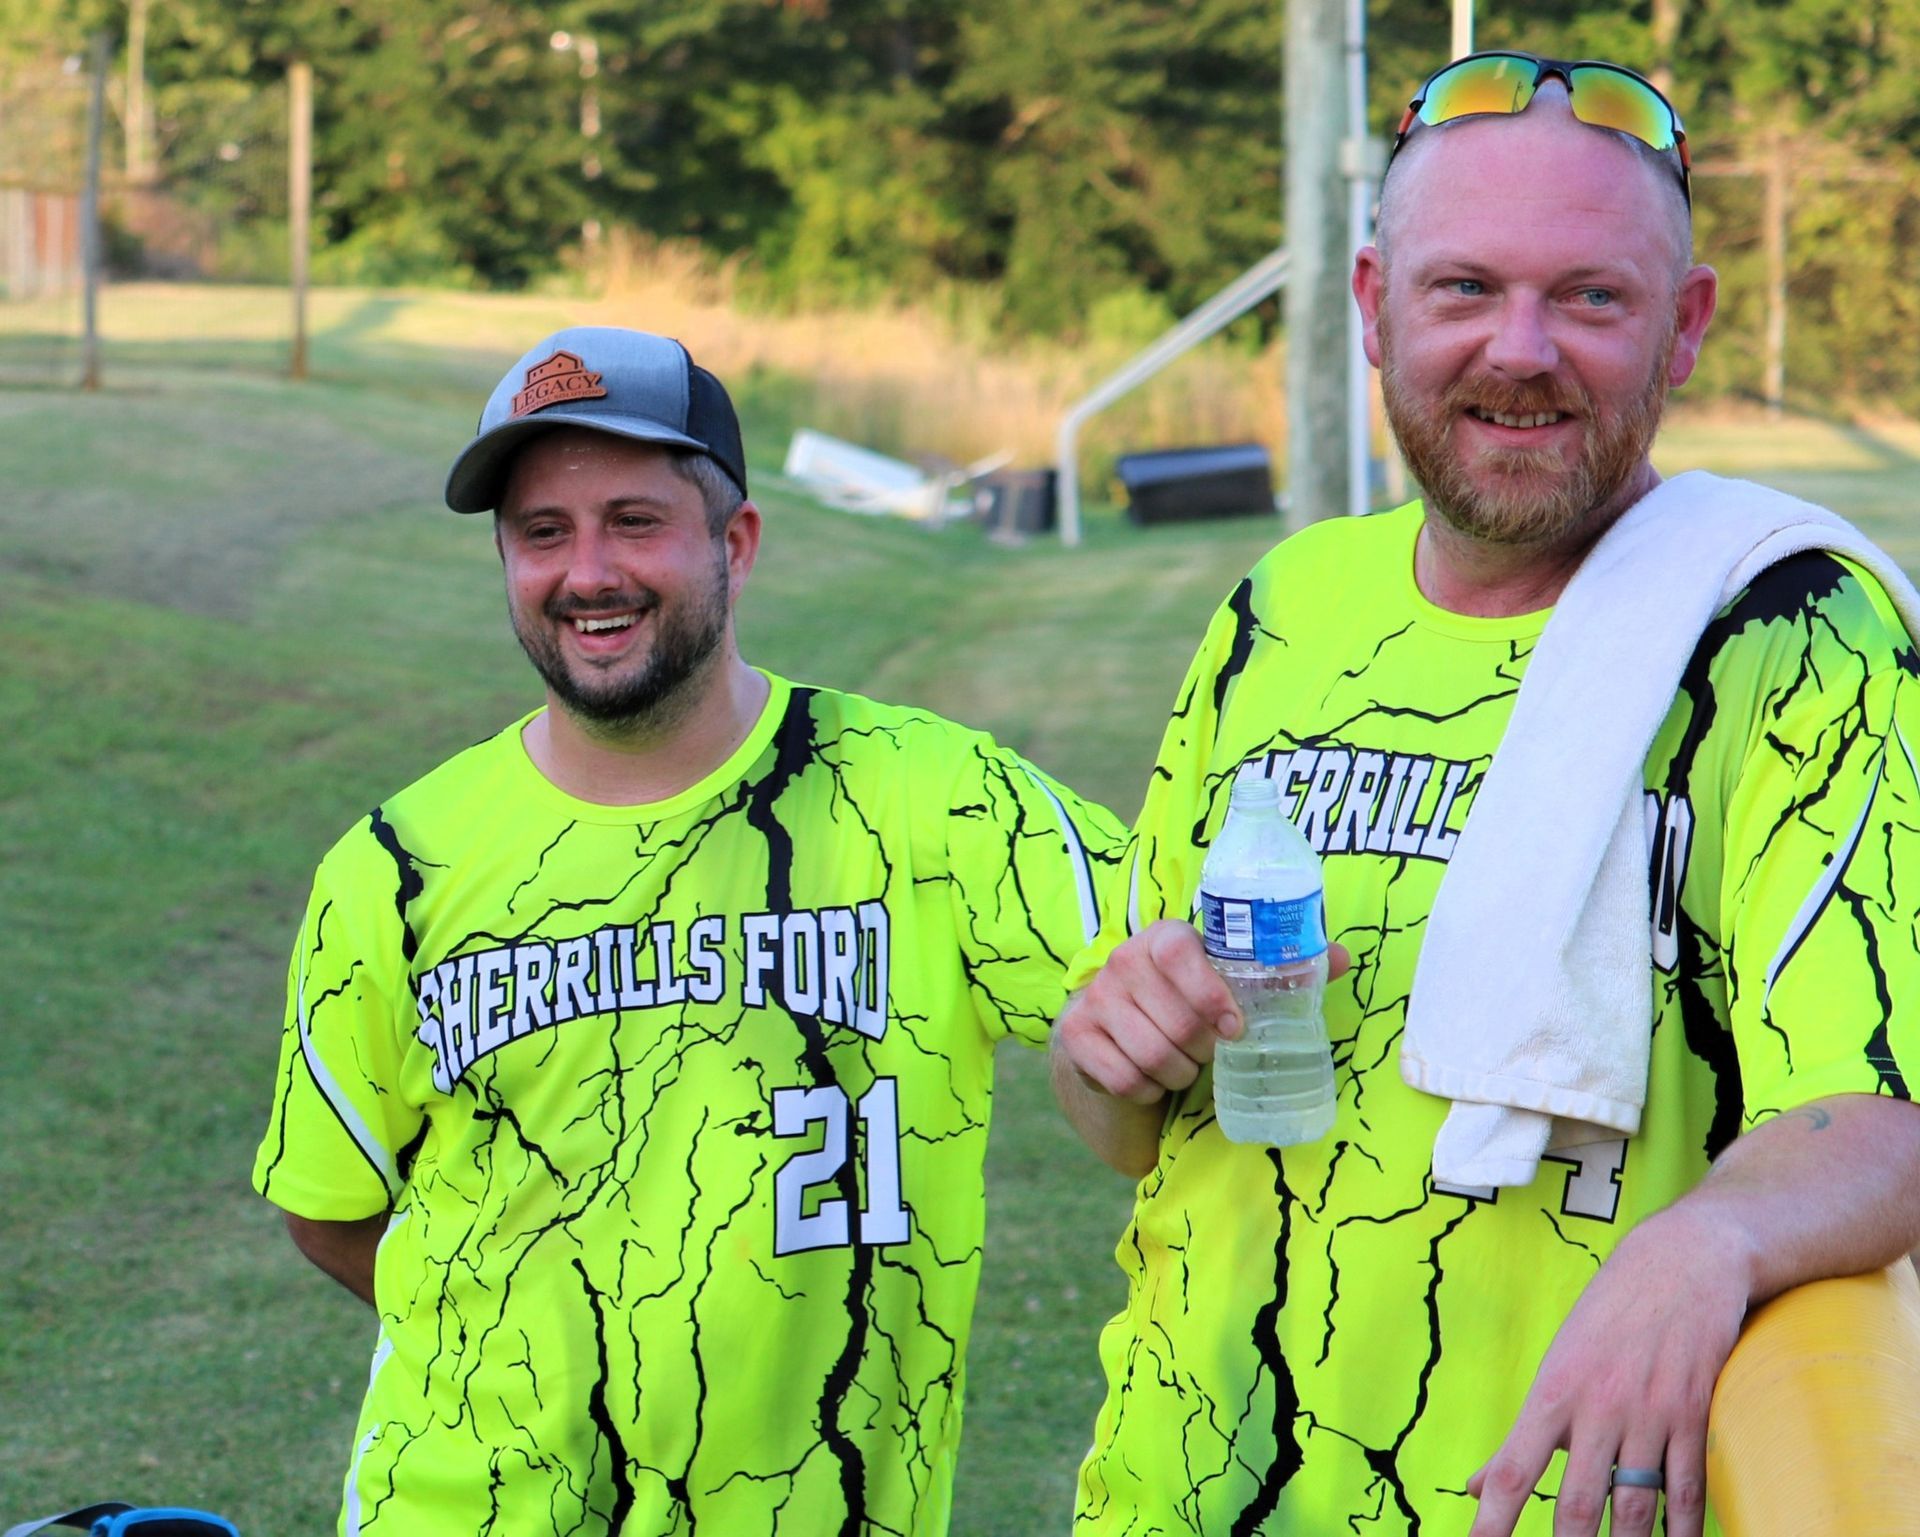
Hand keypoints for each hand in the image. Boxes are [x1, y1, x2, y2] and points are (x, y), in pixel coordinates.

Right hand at [1056, 921, 1350, 1104]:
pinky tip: (1154, 1078)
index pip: (1180, 954)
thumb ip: (1280, 966)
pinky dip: (1148, 1090)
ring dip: (1179, 1073)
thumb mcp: (1225, 976)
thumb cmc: (1184, 996)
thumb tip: (1342, 959)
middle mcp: (1122, 961)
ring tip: (1185, 1065)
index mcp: (1163, 938)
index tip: (1234, 1028)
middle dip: (1203, 1051)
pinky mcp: (1076, 1036)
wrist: (1110, 1020)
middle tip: (1211, 1052)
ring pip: (1151, 1056)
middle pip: (1174, 1023)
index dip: (1210, 993)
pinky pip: (1124, 1079)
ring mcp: (1094, 998)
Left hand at [1466, 1207, 1748, 1536]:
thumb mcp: (1557, 1362)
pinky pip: (1687, 1489)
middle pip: (1574, 1502)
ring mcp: (1649, 1413)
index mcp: (1553, 1392)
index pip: (1513, 1469)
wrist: (1682, 1260)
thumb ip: (1522, 1435)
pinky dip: (1681, 1530)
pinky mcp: (1695, 1415)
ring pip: (1633, 1507)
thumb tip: (1476, 1485)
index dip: (1493, 1518)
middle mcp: (1597, 1407)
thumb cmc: (1609, 1313)